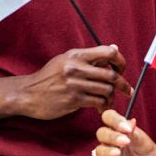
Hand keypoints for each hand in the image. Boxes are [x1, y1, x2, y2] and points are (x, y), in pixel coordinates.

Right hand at [17, 45, 131, 119]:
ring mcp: (75, 84)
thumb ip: (90, 56)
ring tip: (109, 99)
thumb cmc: (50, 76)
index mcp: (76, 55)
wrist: (28, 94)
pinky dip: (103, 105)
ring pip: (106, 90)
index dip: (120, 61)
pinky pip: (97, 102)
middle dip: (123, 84)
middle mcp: (76, 67)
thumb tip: (114, 48)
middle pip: (111, 74)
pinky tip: (101, 107)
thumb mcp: (67, 60)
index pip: (108, 52)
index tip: (122, 69)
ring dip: (112, 96)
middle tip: (127, 90)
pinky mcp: (73, 100)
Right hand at [94, 110, 155, 155]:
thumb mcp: (147, 144)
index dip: (115, 120)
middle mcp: (113, 142)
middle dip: (112, 136)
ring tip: (118, 154)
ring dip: (107, 151)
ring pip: (99, 150)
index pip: (110, 117)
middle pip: (102, 133)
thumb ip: (137, 135)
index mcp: (121, 130)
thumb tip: (131, 122)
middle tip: (125, 142)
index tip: (126, 128)